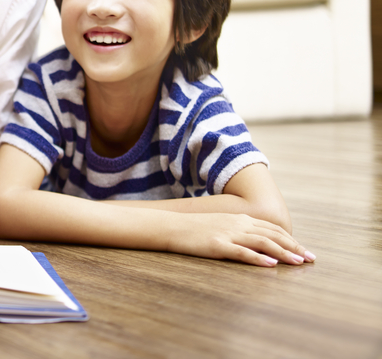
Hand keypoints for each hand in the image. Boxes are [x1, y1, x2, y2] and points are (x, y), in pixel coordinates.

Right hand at [169, 213, 315, 266]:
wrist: (171, 226)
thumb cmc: (194, 229)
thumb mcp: (220, 225)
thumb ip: (238, 230)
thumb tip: (256, 243)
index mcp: (240, 218)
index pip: (272, 228)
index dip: (291, 239)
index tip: (305, 251)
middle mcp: (238, 223)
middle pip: (273, 235)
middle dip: (294, 247)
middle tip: (311, 259)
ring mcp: (228, 233)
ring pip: (262, 243)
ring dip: (283, 253)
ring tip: (298, 263)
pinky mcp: (218, 245)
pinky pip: (242, 252)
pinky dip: (259, 258)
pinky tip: (271, 265)